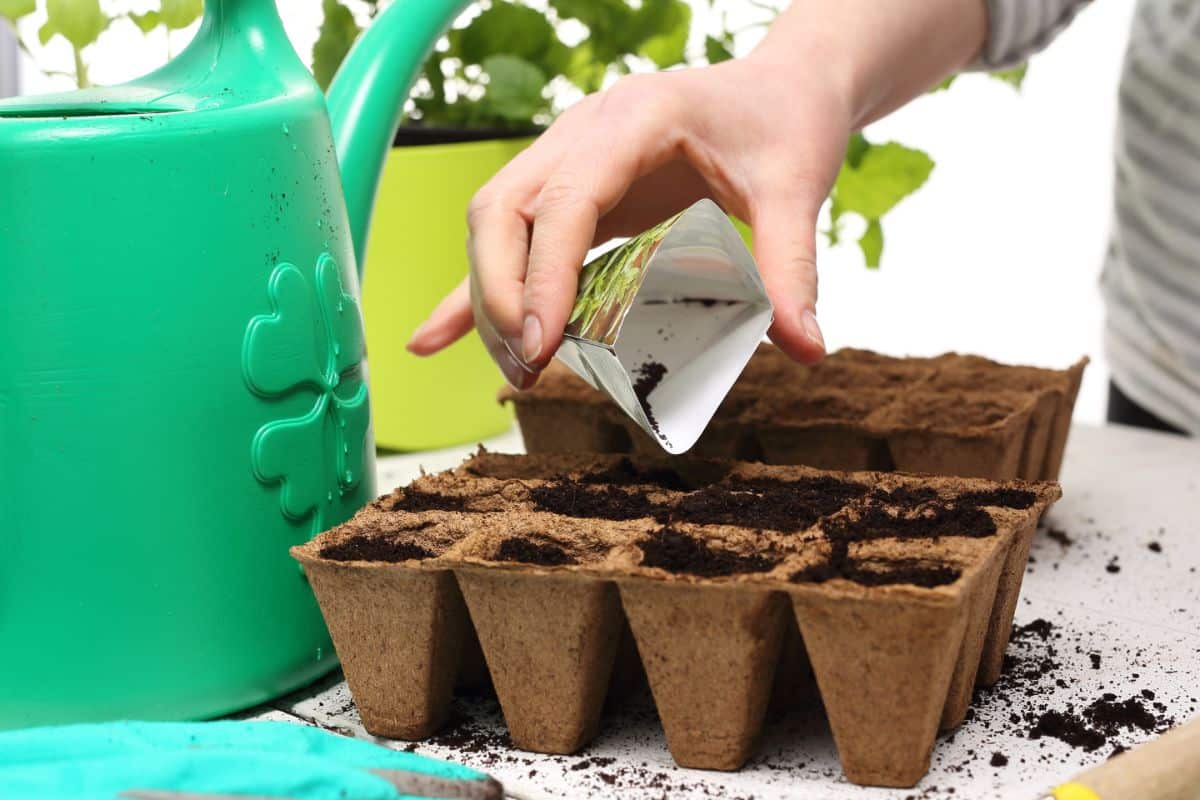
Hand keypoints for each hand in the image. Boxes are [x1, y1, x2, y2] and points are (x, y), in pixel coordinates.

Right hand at [407, 54, 846, 387]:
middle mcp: (584, 131)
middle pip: (502, 207)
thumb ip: (790, 266)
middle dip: (498, 290)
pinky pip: (510, 237)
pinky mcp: (569, 187)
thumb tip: (803, 349)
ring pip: (493, 223)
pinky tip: (434, 339)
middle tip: (528, 363)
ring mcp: (567, 156)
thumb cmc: (784, 124)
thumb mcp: (796, 188)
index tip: (542, 343)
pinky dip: (473, 289)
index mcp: (634, 118)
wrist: (780, 87)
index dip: (543, 272)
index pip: (565, 197)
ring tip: (517, 370)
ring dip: (489, 298)